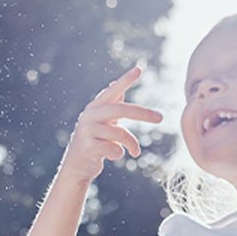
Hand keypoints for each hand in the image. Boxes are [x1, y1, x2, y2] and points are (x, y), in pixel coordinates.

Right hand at [59, 66, 162, 183]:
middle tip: (160, 118)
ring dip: (132, 144)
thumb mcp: (101, 123)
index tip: (139, 69)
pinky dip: (119, 154)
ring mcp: (87, 131)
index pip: (112, 91)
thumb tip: (118, 88)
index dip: (125, 80)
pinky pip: (113, 149)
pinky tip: (116, 156)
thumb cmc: (93, 143)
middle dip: (143, 114)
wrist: (76, 166)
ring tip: (136, 152)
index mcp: (95, 107)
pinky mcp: (88, 147)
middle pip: (121, 109)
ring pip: (120, 133)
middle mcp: (89, 116)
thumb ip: (110, 107)